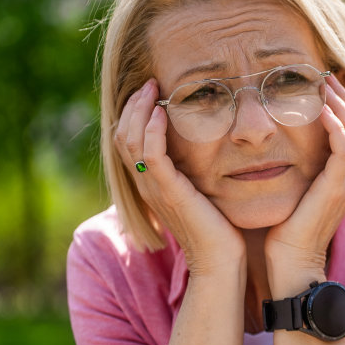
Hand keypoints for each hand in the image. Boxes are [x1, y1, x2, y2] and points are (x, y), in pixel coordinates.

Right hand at [114, 79, 243, 274]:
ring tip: (153, 89)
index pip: (128, 141)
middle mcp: (146, 185)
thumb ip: (195, 173)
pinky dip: (152, 130)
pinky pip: (150, 155)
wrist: (222, 262)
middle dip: (133, 105)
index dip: (133, 114)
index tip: (151, 91)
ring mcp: (154, 189)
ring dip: (139, 110)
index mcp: (151, 184)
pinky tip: (162, 112)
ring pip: (130, 141)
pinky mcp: (168, 192)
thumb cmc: (220, 231)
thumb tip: (209, 148)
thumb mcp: (203, 194)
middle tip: (149, 82)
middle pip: (122, 136)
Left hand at [263, 73, 344, 276]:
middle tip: (324, 72)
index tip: (321, 83)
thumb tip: (273, 145)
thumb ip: (294, 169)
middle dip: (342, 96)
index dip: (340, 105)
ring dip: (340, 103)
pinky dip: (336, 124)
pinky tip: (320, 107)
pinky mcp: (338, 186)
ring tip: (323, 82)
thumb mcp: (293, 191)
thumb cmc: (284, 232)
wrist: (291, 263)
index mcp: (344, 178)